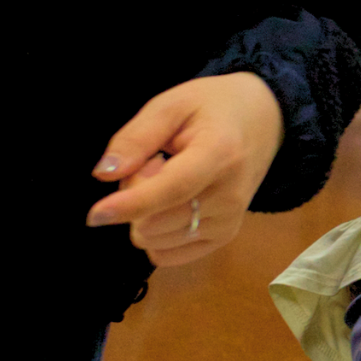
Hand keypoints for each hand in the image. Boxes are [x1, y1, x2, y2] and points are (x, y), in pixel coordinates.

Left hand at [85, 73, 283, 266]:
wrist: (265, 120)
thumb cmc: (213, 107)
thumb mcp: (171, 105)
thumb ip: (136, 137)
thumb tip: (104, 175)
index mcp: (219, 154)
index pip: (172, 189)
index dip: (131, 204)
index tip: (95, 215)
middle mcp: (229, 196)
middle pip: (154, 222)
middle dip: (133, 196)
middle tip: (150, 164)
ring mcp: (229, 221)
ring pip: (154, 240)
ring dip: (144, 214)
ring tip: (164, 181)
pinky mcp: (224, 237)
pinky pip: (166, 255)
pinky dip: (155, 233)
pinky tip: (170, 205)